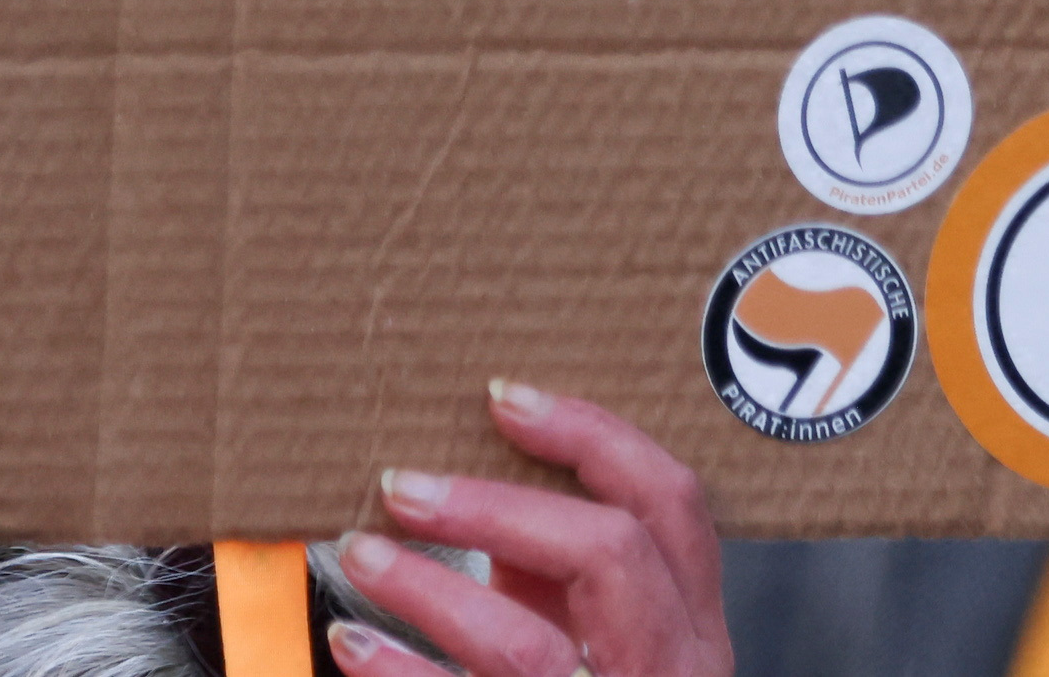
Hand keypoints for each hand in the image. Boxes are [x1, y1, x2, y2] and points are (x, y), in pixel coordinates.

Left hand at [330, 385, 731, 676]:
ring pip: (529, 643)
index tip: (504, 398)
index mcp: (695, 628)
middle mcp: (673, 673)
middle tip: (403, 484)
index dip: (593, 436)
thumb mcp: (603, 644)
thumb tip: (487, 499)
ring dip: (431, 588)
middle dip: (495, 507)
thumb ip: (561, 579)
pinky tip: (354, 649)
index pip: (672, 502)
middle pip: (608, 554)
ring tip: (360, 554)